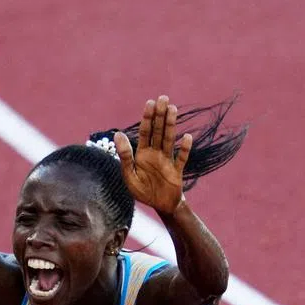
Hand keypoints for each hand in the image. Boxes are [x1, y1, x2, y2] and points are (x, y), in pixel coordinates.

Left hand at [115, 96, 192, 213]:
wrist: (159, 206)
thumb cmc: (142, 191)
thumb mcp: (129, 176)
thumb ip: (125, 156)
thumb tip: (117, 134)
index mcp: (142, 154)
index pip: (145, 132)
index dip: (147, 118)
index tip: (150, 103)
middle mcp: (156, 154)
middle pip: (158, 131)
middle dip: (160, 115)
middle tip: (163, 98)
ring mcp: (167, 161)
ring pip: (169, 140)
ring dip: (171, 125)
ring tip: (173, 108)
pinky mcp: (177, 171)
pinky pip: (181, 158)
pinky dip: (184, 149)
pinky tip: (187, 137)